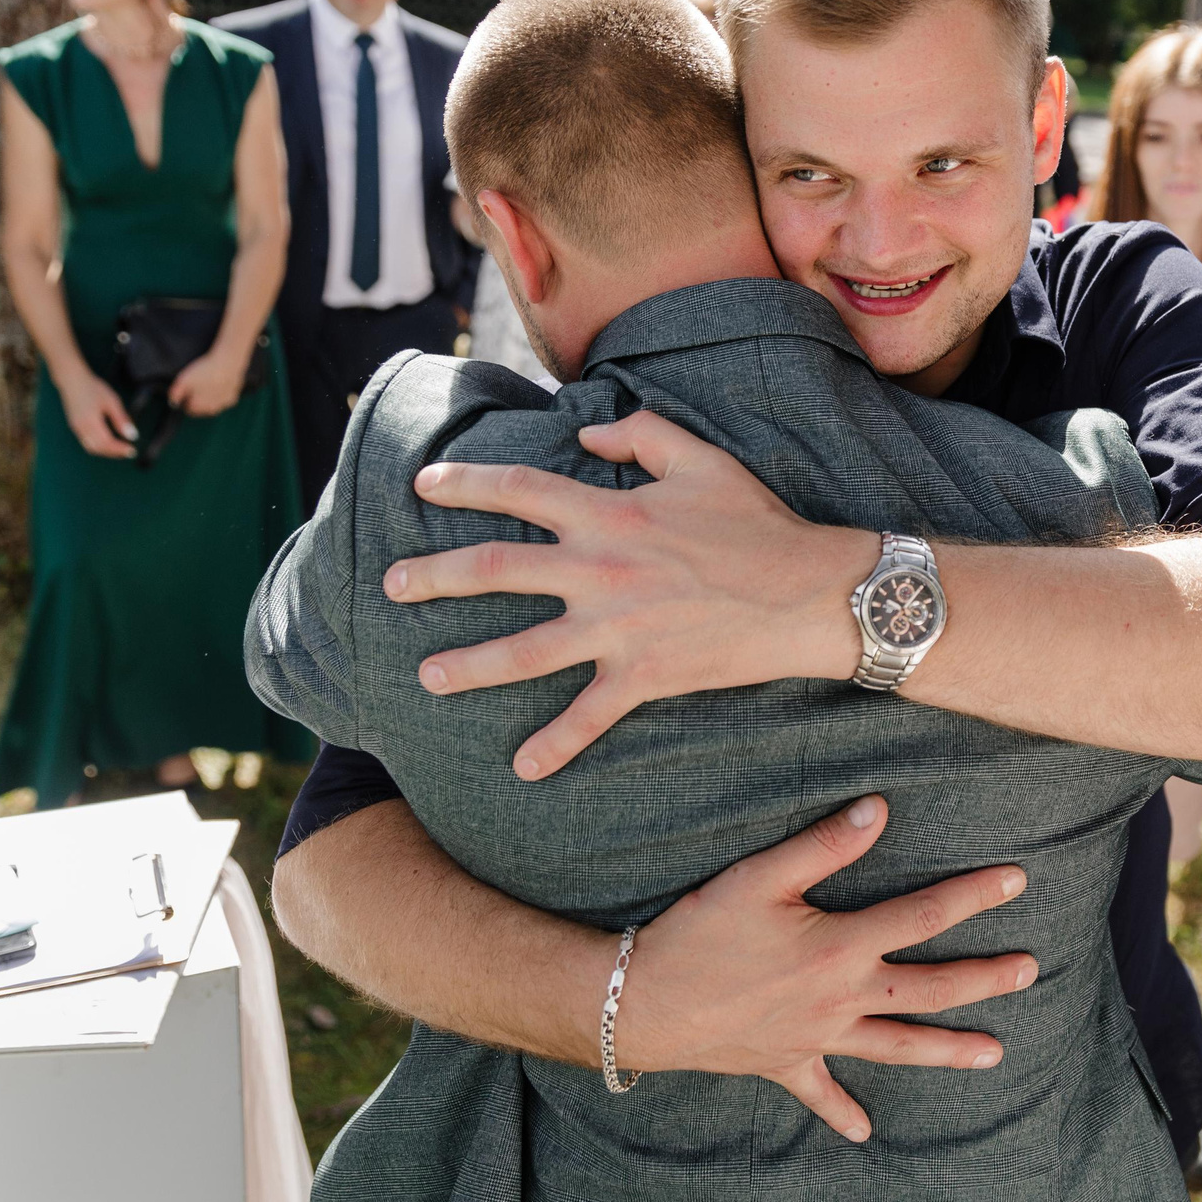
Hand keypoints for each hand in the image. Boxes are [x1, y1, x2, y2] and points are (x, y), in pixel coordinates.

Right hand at [58, 369, 137, 457]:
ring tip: (120, 450)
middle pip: (98, 449)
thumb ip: (121, 419)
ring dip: (106, 452)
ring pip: (91, 448)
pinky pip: (86, 443)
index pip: (107, 443)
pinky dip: (98, 447)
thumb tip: (132, 436)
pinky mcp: (74, 427)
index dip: (120, 449)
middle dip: (114, 453)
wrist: (72, 380)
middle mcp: (81, 428)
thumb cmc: (92, 388)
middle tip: (128, 452)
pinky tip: (108, 443)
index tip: (132, 450)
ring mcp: (76, 429)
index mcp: (91, 422)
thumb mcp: (112, 401)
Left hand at [168, 345, 248, 416]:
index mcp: (198, 407)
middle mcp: (211, 410)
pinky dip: (220, 394)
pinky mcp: (232, 399)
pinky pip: (223, 400)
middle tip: (198, 383)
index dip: (186, 398)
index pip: (188, 409)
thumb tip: (173, 403)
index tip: (188, 387)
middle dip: (198, 399)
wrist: (228, 363)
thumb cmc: (204, 371)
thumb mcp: (183, 379)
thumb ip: (175, 394)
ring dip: (209, 398)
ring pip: (212, 405)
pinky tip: (219, 384)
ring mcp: (223, 406)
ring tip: (209, 382)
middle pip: (200, 408)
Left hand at [392, 409, 876, 778]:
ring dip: (467, 665)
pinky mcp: (644, 676)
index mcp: (610, 512)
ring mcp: (618, 628)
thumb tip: (587, 434)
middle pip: (495, 570)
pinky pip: (589, 715)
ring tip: (427, 675)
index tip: (423, 484)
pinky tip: (523, 767)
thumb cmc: (759, 522)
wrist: (810, 592)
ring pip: (523, 651)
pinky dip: (555, 744)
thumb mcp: (701, 458)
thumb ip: (639, 435)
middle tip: (391, 583)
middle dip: (433, 576)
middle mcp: (600, 569)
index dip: (465, 483)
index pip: (518, 490)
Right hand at [611, 793, 1036, 1141]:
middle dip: (983, 979)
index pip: (924, 916)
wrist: (641, 1004)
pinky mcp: (784, 1064)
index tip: (1017, 881)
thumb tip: (880, 809)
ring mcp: (817, 1038)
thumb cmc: (698, 933)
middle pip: (928, 989)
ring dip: (946, 1050)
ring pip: (897, 1047)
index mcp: (841, 947)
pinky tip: (864, 1133)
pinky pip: (820, 1093)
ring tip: (995, 1055)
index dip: (974, 896)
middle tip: (1030, 970)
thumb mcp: (759, 875)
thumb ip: (824, 843)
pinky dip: (842, 1113)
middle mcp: (840, 999)